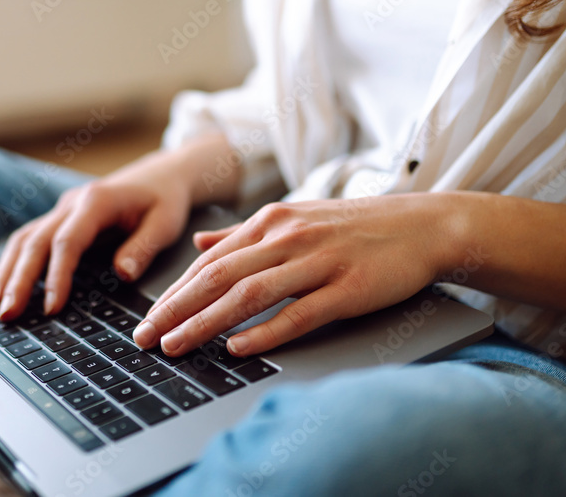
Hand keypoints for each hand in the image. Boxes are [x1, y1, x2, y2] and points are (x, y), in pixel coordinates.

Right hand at [0, 152, 193, 319]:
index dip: (56, 275)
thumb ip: (143, 247)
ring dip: (5, 273)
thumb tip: (123, 275)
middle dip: (17, 279)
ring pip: (24, 240)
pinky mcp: (59, 219)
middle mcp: (71, 204)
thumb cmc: (164, 200)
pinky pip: (28, 240)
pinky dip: (9, 263)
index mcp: (96, 201)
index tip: (51, 308)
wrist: (160, 175)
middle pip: (35, 242)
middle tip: (5, 313)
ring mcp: (61, 210)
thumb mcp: (165, 223)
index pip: (67, 241)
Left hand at [132, 194, 459, 357]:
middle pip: (218, 277)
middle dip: (174, 309)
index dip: (174, 292)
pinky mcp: (347, 288)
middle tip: (143, 337)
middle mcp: (287, 237)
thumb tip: (200, 243)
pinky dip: (265, 332)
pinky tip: (237, 348)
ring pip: (249, 295)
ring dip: (206, 322)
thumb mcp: (294, 218)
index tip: (147, 318)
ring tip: (175, 345)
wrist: (422, 226)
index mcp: (271, 221)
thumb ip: (244, 233)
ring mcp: (317, 261)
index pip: (209, 261)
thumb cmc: (355, 227)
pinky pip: (298, 313)